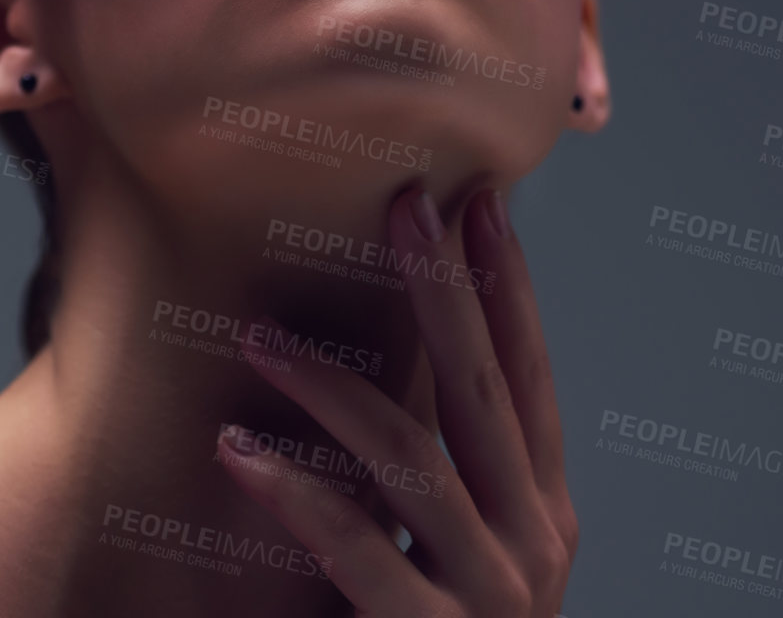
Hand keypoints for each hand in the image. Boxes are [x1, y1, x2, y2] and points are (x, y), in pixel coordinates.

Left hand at [217, 182, 577, 615]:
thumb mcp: (462, 555)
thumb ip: (442, 478)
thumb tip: (395, 375)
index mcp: (546, 513)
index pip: (528, 379)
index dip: (509, 289)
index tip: (480, 205)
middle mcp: (536, 545)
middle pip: (484, 391)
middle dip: (445, 288)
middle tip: (404, 204)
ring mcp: (494, 598)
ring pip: (413, 457)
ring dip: (329, 384)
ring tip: (253, 335)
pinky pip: (358, 550)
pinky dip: (294, 492)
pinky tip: (235, 449)